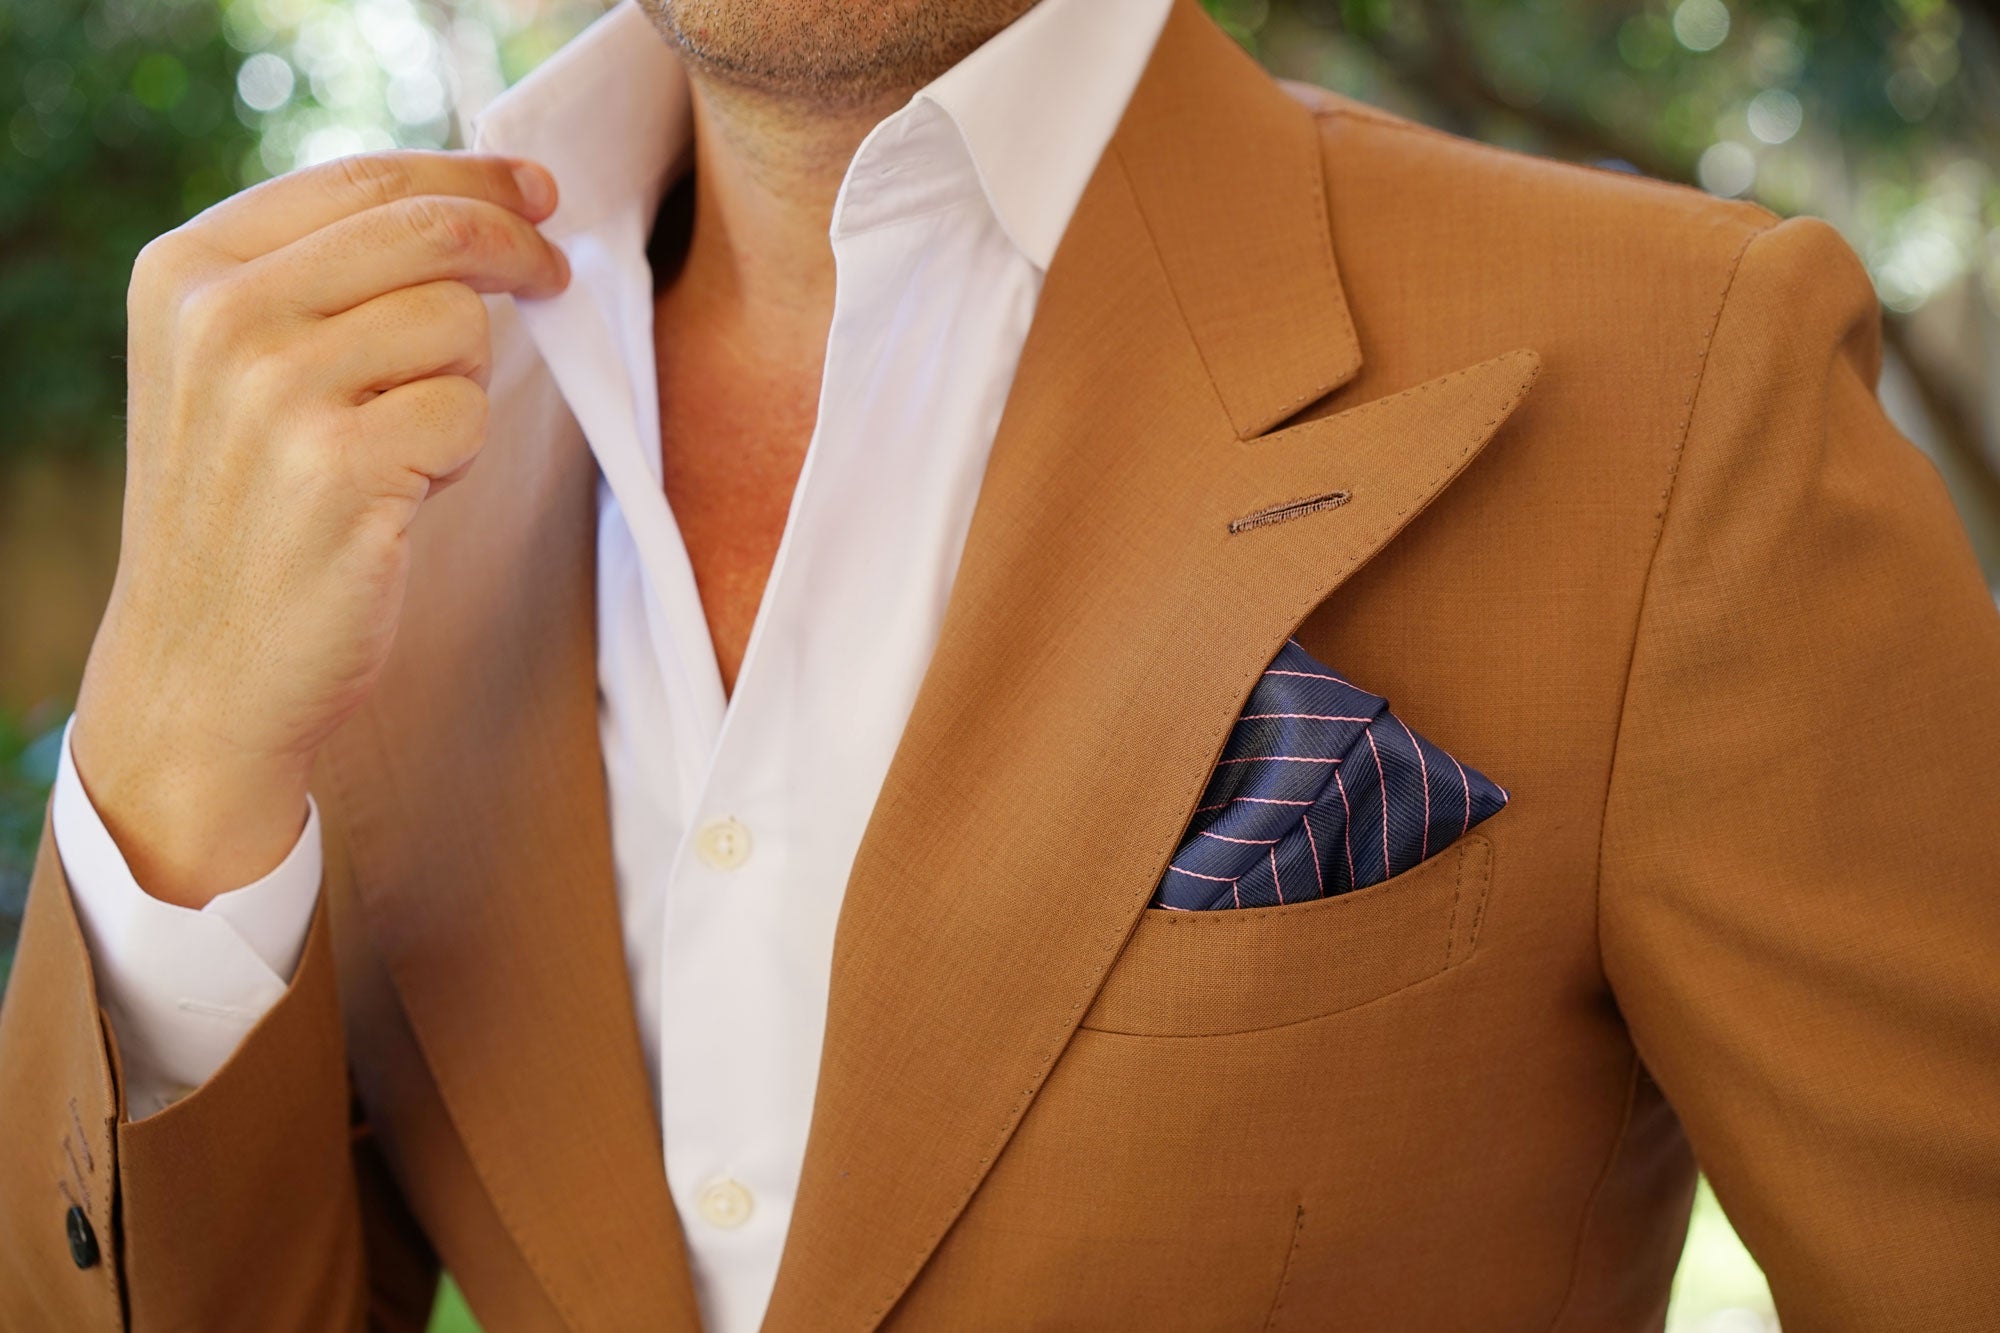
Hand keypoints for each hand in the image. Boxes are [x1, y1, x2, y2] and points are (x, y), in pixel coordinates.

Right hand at [69, 151, 569, 906]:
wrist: (205, 671)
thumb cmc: (252, 515)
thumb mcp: (241, 370)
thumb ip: (326, 279)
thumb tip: (485, 202)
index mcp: (189, 269)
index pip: (366, 179)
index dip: (473, 176)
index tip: (539, 191)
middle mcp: (222, 316)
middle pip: (430, 231)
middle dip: (514, 248)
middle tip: (553, 276)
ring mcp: (276, 392)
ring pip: (458, 323)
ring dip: (462, 384)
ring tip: (404, 445)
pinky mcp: (340, 469)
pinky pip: (467, 412)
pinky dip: (459, 453)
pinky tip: (403, 494)